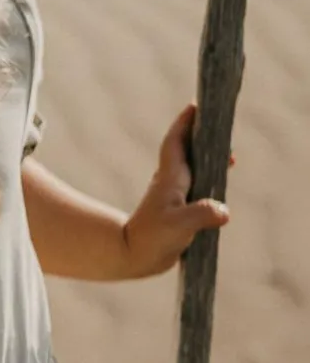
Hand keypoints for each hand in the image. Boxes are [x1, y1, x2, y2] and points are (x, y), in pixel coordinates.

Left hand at [122, 103, 234, 278]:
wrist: (134, 256)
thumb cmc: (152, 239)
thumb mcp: (179, 226)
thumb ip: (201, 215)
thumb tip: (223, 210)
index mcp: (170, 179)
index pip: (175, 143)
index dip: (184, 124)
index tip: (194, 106)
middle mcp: (170, 182)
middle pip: (185, 151)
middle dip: (200, 136)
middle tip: (217, 125)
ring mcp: (173, 195)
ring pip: (192, 169)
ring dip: (207, 159)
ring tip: (229, 157)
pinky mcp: (178, 209)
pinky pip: (196, 186)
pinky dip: (209, 180)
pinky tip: (219, 187)